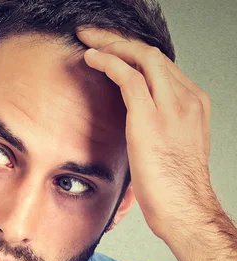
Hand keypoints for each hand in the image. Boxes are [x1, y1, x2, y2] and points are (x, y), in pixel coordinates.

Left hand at [76, 27, 214, 240]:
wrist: (184, 208)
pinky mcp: (150, 117)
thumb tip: (129, 121)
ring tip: (87, 39)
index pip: (161, 65)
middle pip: (151, 53)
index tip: (110, 47)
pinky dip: (107, 62)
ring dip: (110, 44)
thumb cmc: (172, 186)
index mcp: (192, 103)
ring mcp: (171, 106)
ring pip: (141, 57)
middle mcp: (186, 98)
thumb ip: (154, 125)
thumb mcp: (167, 146)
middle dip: (118, 39)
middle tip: (92, 34)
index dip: (132, 52)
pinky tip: (91, 58)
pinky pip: (127, 76)